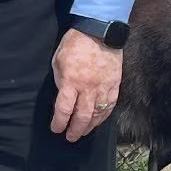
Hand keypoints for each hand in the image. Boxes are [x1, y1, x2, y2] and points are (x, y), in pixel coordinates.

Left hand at [51, 27, 122, 141]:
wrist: (100, 32)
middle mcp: (88, 88)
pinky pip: (110, 106)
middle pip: (82, 116)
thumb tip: (63, 96)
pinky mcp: (115, 85)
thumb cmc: (74, 44)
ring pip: (98, 114)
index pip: (64, 109)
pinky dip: (103, 116)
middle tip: (70, 137)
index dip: (59, 122)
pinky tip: (98, 121)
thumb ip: (61, 81)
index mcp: (71, 82)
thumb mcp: (58, 61)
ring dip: (90, 126)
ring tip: (83, 132)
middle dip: (75, 129)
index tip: (56, 128)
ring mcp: (104, 88)